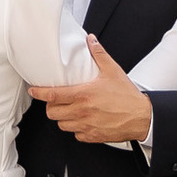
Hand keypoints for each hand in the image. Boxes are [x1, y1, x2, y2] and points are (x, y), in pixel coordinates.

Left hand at [35, 36, 151, 151]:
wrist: (142, 117)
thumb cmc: (128, 96)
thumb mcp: (113, 71)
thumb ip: (99, 54)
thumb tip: (90, 40)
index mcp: (83, 95)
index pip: (52, 95)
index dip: (39, 93)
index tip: (33, 90)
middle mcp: (82, 112)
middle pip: (52, 113)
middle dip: (52, 106)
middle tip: (57, 101)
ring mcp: (86, 126)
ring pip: (62, 125)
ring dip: (63, 118)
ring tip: (70, 110)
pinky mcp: (92, 136)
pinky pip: (76, 135)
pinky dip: (76, 128)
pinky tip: (83, 120)